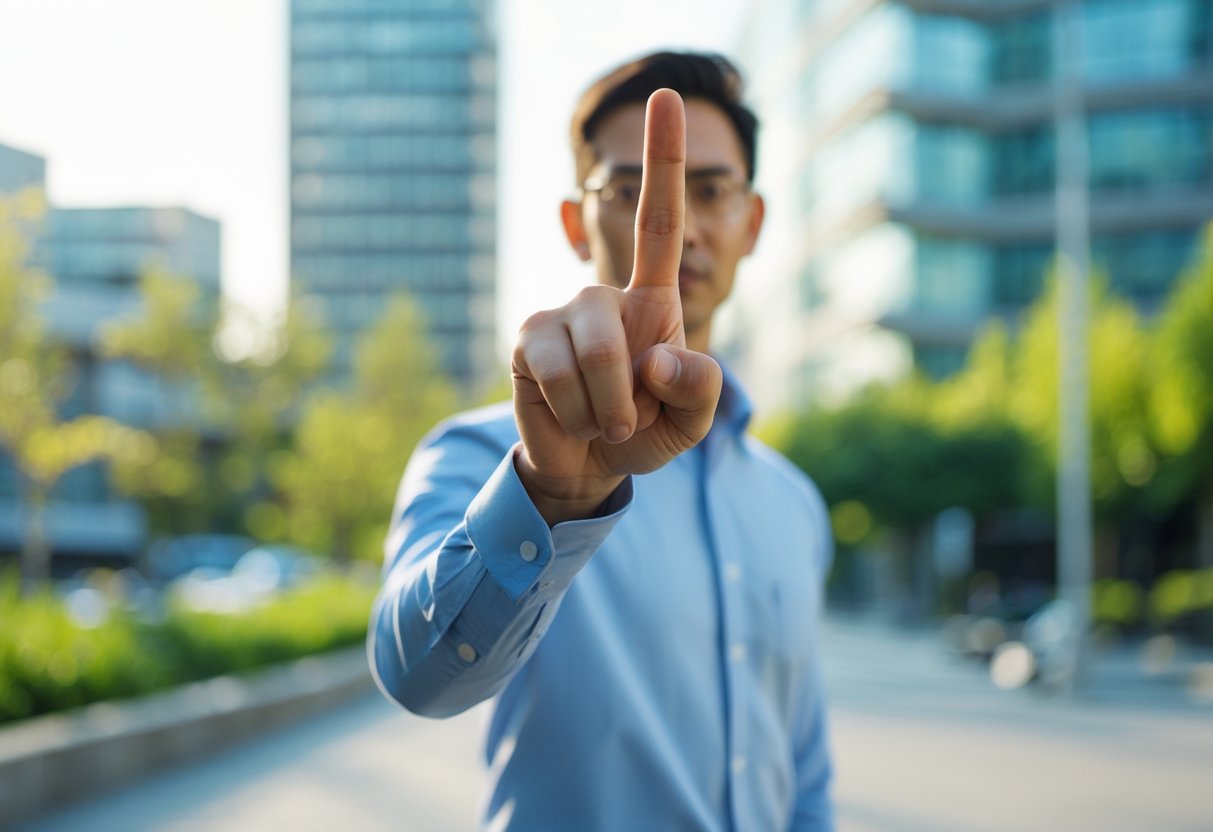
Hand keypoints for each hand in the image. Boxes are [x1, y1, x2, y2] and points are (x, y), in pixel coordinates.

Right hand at [511, 89, 723, 524]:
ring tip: (601, 419)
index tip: (666, 96)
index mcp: (651, 299)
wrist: (589, 463)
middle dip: (627, 392)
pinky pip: (554, 373)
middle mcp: (602, 295)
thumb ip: (702, 390)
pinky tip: (572, 416)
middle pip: (614, 323)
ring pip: (589, 352)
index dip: (664, 160)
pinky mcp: (526, 339)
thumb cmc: (644, 429)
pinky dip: (575, 411)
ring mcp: (559, 314)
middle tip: (628, 419)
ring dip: (604, 408)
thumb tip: (658, 355)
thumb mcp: (692, 421)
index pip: (659, 222)